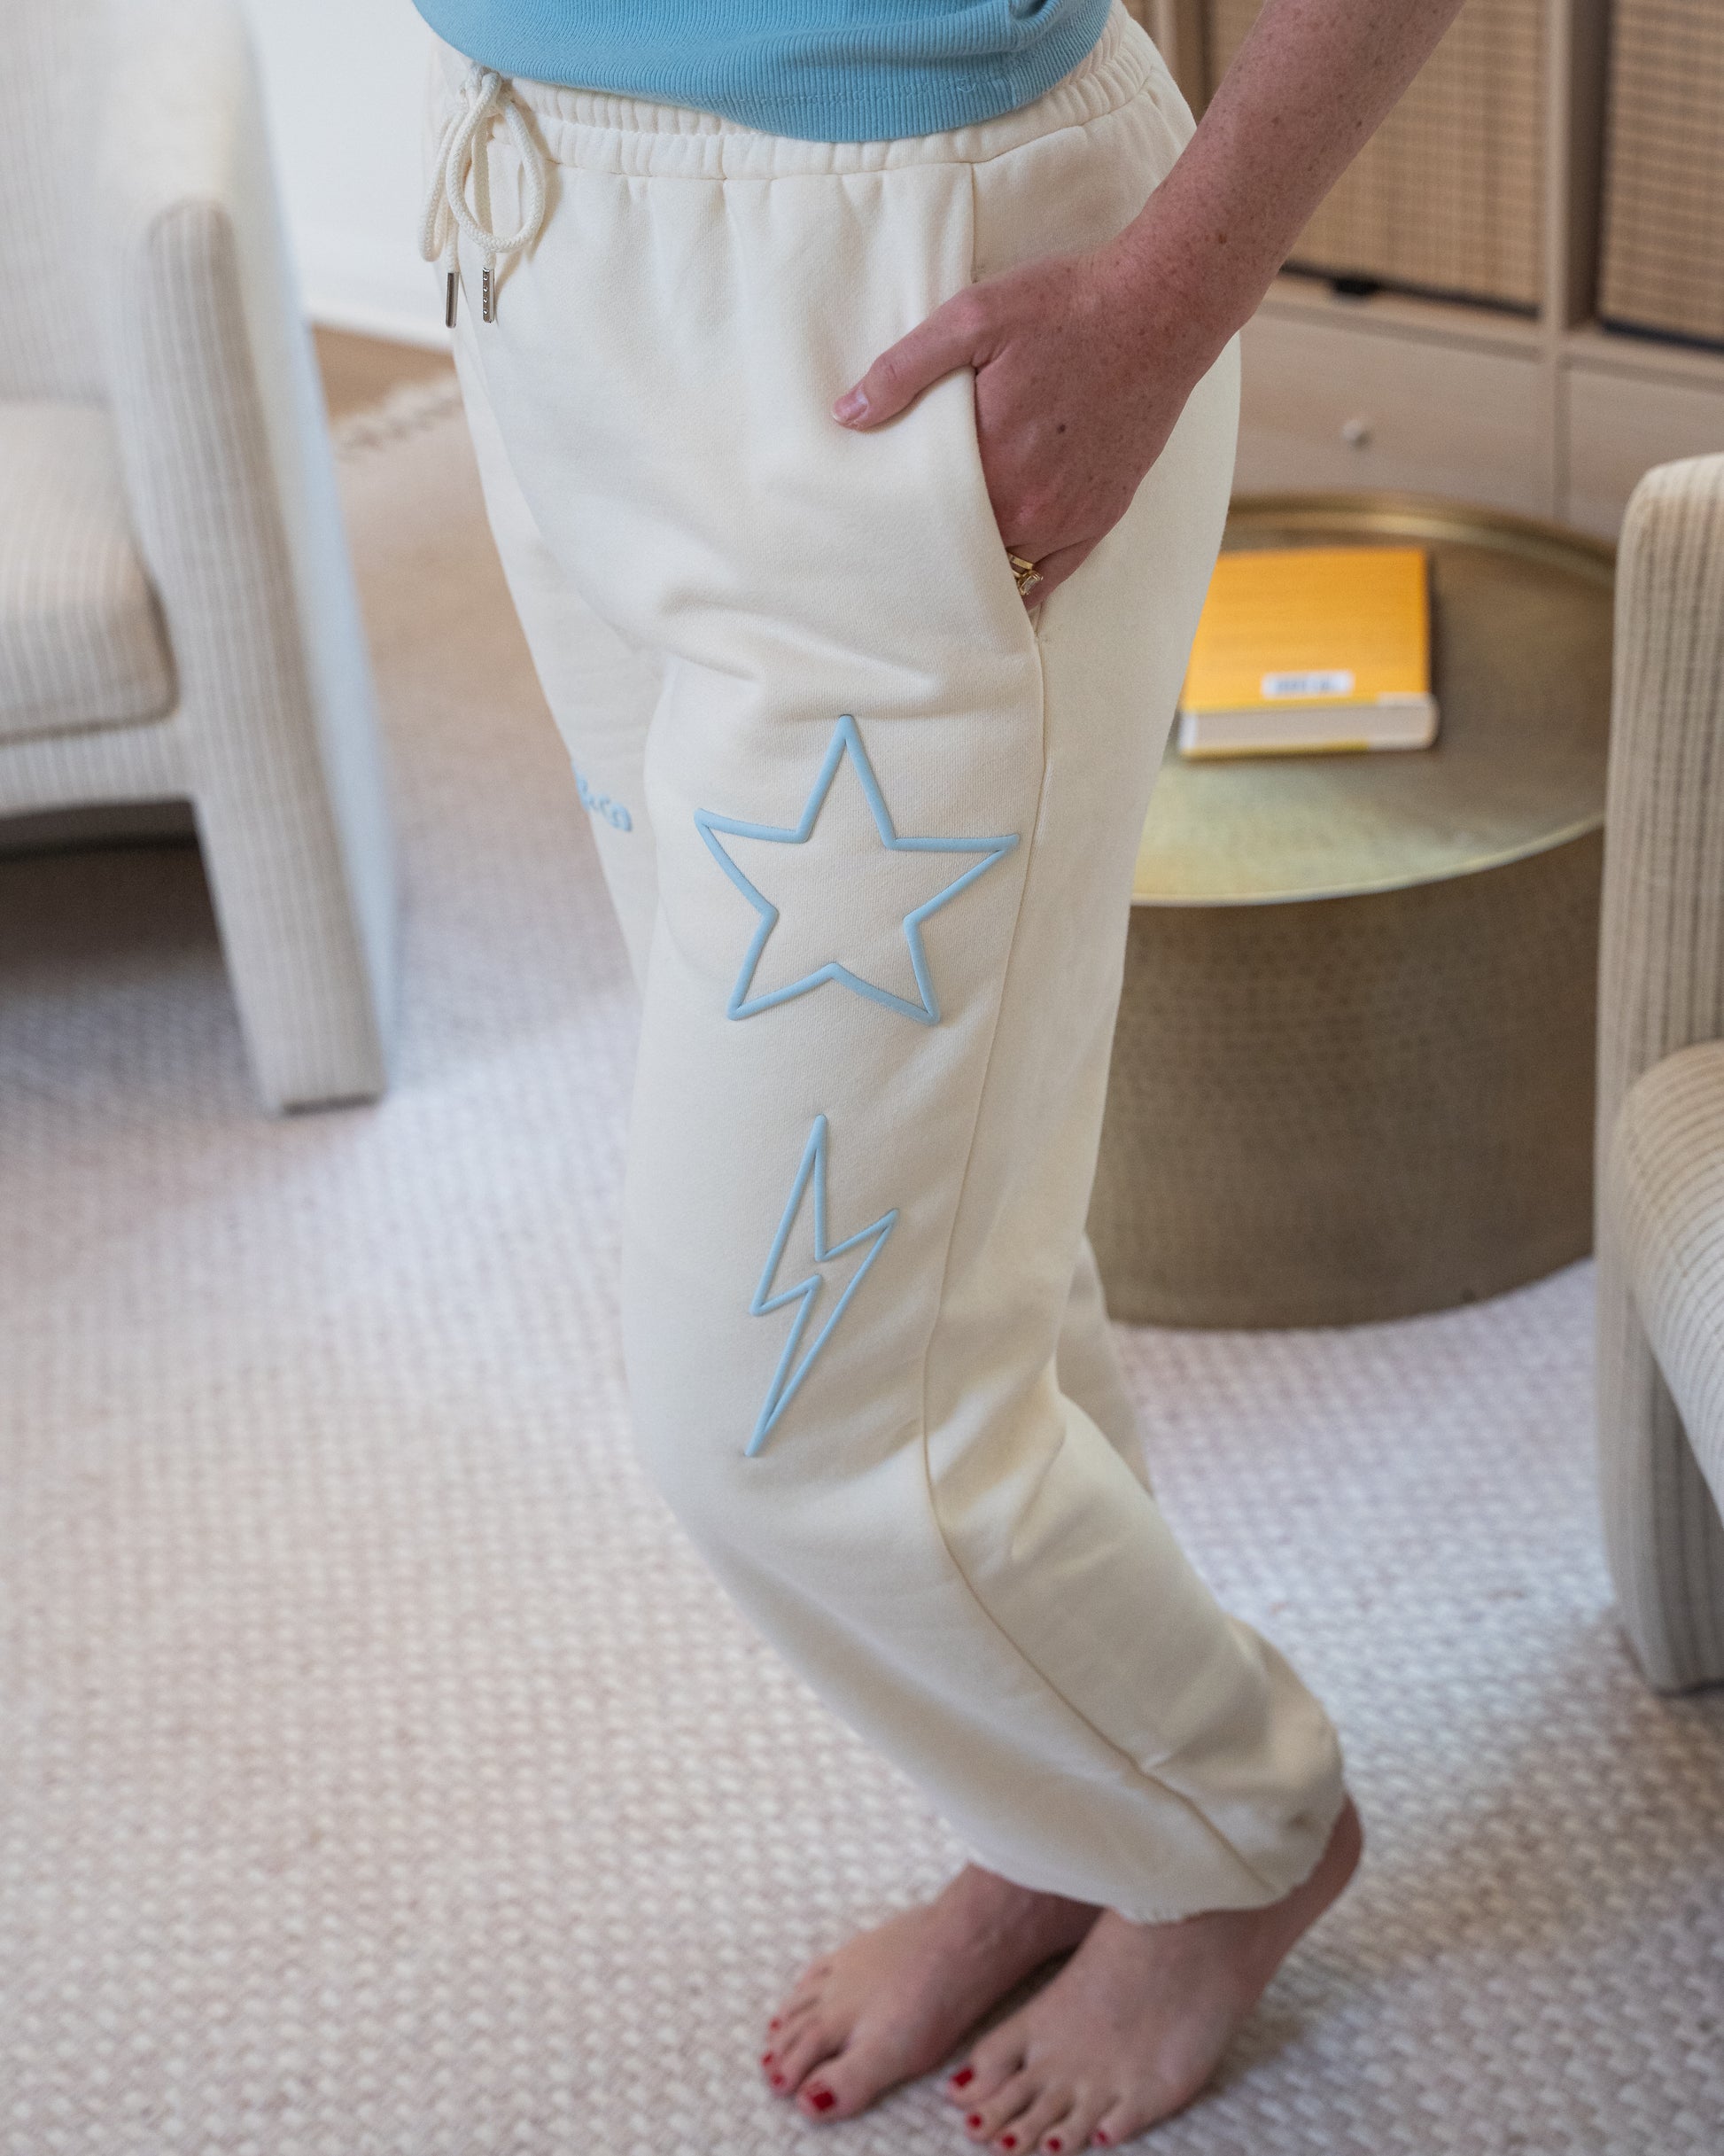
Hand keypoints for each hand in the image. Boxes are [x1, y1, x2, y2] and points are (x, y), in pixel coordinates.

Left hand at [832, 231, 1220, 604]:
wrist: (1162, 308)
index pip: (925, 521)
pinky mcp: (1102, 515)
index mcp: (990, 464)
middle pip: (961, 551)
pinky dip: (1025, 588)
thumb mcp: (974, 316)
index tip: (870, 533)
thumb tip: (847, 414)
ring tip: (938, 573)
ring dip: (975, 566)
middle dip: (931, 550)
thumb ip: (905, 368)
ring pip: (1004, 566)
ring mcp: (1070, 517)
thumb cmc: (1066, 305)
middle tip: (891, 560)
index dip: (897, 526)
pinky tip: (1001, 595)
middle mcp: (1030, 506)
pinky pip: (1054, 575)